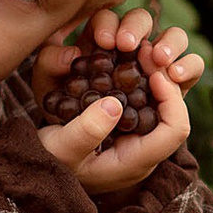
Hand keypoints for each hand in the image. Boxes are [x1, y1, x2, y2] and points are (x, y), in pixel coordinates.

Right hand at [31, 6, 205, 193]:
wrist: (37, 165)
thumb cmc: (48, 162)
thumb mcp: (59, 149)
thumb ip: (85, 132)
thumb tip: (114, 104)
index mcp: (135, 160)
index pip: (175, 130)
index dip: (172, 97)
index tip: (151, 71)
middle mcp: (142, 144)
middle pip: (175, 110)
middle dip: (165, 75)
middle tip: (143, 49)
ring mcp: (135, 130)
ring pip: (162, 97)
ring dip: (152, 68)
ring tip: (131, 47)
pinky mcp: (123, 116)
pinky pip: (142, 90)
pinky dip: (135, 69)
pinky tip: (119, 52)